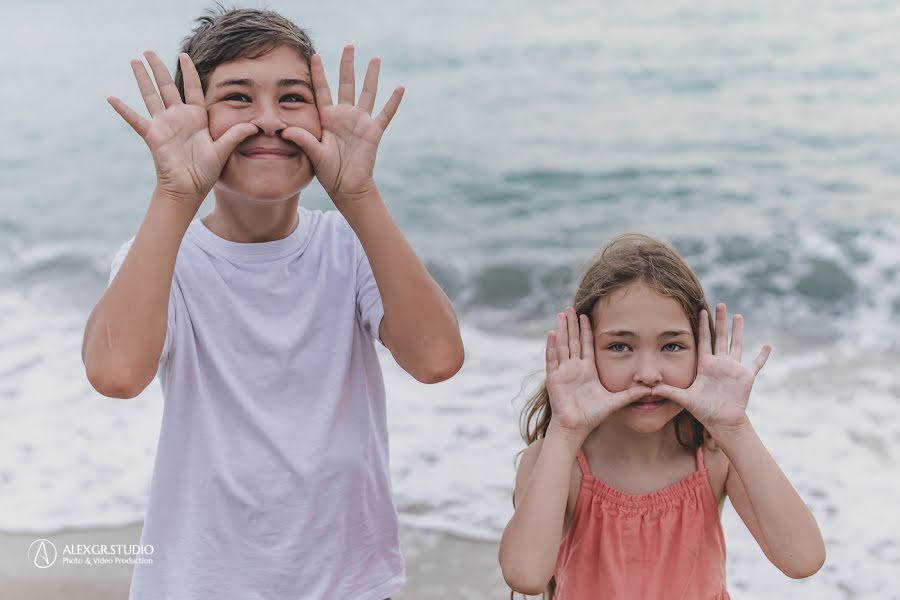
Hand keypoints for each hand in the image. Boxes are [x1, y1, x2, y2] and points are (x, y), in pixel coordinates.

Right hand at [108, 51, 257, 209]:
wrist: (189, 189)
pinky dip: (124, 110)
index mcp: (196, 117)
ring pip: (151, 95)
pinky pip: (135, 120)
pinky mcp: (153, 135)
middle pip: (167, 86)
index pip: (192, 88)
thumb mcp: (223, 150)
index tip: (184, 54)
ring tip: (134, 61)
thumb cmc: (206, 172)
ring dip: (142, 78)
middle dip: (159, 68)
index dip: (188, 71)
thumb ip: (235, 135)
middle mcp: (178, 117)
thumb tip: (255, 125)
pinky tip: (111, 98)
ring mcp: (164, 124)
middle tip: (149, 51)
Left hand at [281, 45, 402, 207]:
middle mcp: (344, 115)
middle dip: (347, 65)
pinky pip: (385, 114)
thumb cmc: (328, 172)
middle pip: (346, 84)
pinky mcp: (373, 132)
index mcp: (327, 118)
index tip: (315, 55)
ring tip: (375, 59)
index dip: (319, 73)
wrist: (347, 186)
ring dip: (371, 76)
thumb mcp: (313, 154)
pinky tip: (400, 88)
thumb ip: (302, 140)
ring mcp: (360, 122)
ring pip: (367, 93)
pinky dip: (393, 101)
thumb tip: (285, 130)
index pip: (322, 90)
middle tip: (349, 46)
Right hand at [545, 307, 651, 440]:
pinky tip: (552, 332)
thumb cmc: (593, 416)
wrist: (576, 428)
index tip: (586, 315)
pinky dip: (552, 346)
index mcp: (587, 370)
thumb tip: (651, 390)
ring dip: (562, 329)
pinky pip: (552, 359)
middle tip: (571, 308)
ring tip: (561, 314)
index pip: (586, 345)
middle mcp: (574, 368)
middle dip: (572, 324)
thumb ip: (631, 394)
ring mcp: (563, 372)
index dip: (585, 331)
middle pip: (573, 341)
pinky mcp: (554, 378)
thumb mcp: (615, 401)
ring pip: (562, 345)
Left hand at [652, 304, 771, 439]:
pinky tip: (768, 345)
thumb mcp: (685, 398)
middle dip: (721, 321)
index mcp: (706, 365)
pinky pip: (756, 363)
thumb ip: (670, 392)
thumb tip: (650, 389)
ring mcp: (734, 369)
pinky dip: (763, 355)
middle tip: (721, 305)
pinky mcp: (746, 376)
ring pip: (737, 344)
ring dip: (738, 331)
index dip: (703, 326)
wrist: (722, 421)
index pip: (704, 340)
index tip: (701, 310)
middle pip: (721, 337)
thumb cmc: (703, 410)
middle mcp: (720, 364)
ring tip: (738, 316)